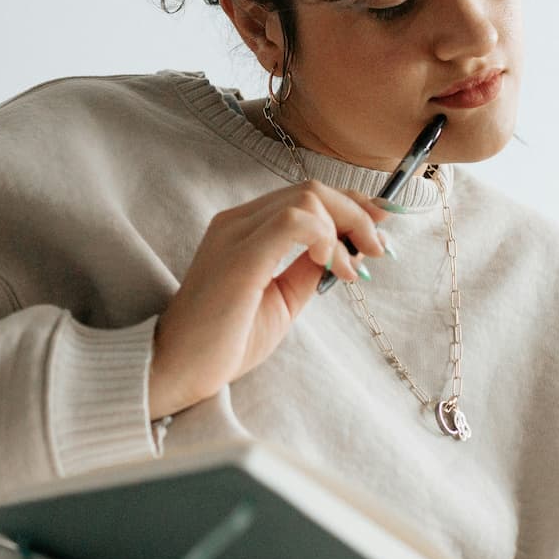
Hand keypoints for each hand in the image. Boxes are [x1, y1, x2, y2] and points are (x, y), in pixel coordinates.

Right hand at [149, 179, 396, 417]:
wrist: (178, 368)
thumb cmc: (224, 340)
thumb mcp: (281, 300)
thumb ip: (307, 270)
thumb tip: (344, 249)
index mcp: (243, 228)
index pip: (304, 196)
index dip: (349, 204)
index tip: (380, 224)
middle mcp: (237, 222)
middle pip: (311, 190)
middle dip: (356, 214)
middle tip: (378, 249)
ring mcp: (235, 234)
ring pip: (307, 198)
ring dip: (346, 225)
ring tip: (354, 267)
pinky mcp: (240, 256)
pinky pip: (293, 222)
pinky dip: (325, 237)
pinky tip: (332, 266)